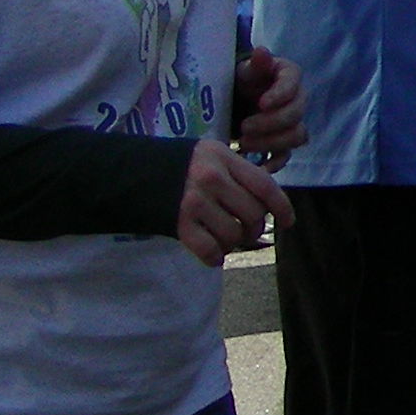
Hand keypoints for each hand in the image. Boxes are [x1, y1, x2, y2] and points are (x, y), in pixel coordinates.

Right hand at [176, 138, 293, 265]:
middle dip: (255, 228)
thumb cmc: (176, 166)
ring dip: (235, 243)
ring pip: (233, 233)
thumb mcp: (209, 156)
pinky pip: (208, 250)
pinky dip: (215, 257)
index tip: (288, 222)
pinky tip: (213, 255)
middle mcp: (210, 177)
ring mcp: (193, 201)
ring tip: (227, 239)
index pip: (265, 185)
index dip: (282, 207)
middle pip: (253, 213)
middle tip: (248, 231)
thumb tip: (268, 204)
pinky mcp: (177, 223)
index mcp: (222, 158)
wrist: (126, 173)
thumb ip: (237, 173)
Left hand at [233, 47, 305, 167]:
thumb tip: (262, 52)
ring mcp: (292, 124)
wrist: (233, 98)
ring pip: (295, 137)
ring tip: (244, 144)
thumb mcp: (245, 69)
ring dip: (271, 143)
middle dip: (270, 123)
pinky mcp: (282, 143)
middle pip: (295, 115)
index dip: (280, 95)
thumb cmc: (241, 80)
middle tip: (244, 127)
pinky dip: (274, 163)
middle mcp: (297, 101)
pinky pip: (287, 156)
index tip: (261, 103)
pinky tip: (258, 166)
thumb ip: (255, 63)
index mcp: (290, 78)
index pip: (292, 86)